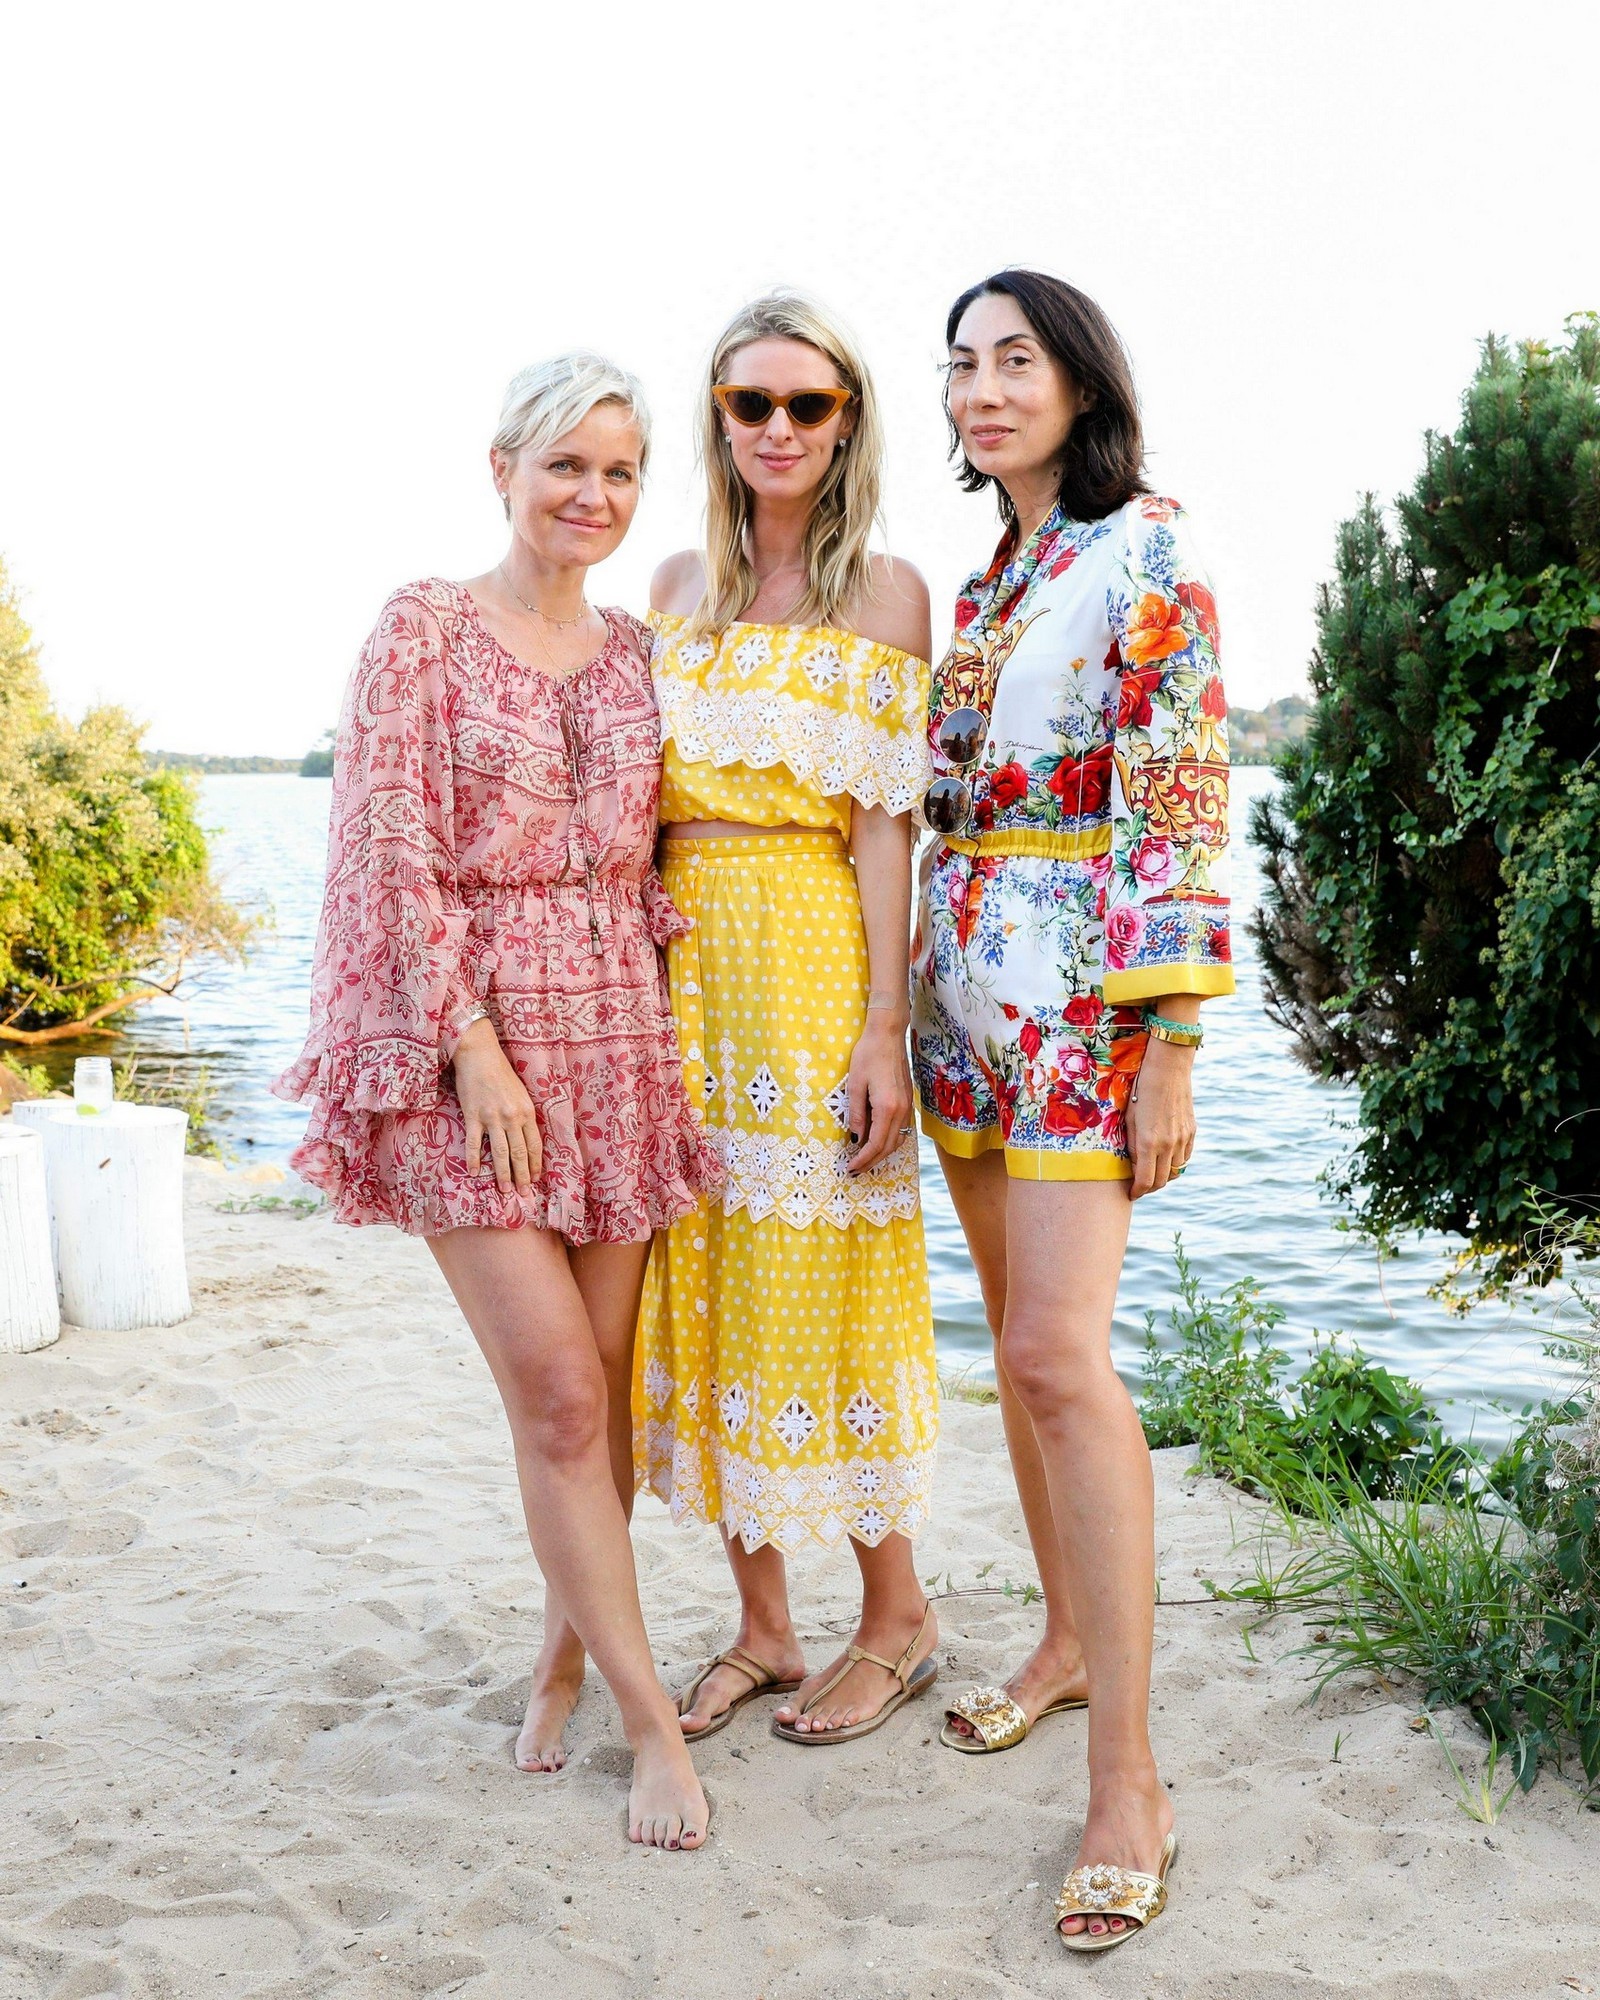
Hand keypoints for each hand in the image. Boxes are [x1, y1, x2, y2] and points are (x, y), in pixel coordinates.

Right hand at [451, 1016, 541, 1191]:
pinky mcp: (473, 1116)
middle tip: (523, 1194)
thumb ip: (525, 1114)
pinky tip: (474, 1173)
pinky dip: (473, 1159)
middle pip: (519, 1153)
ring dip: (503, 1174)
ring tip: (505, 1190)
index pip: (535, 1145)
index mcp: (527, 1111)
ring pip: (499, 1153)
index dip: (536, 1164)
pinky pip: (474, 1143)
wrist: (480, 1055)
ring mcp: (492, 1118)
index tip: (536, 1179)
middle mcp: (512, 1117)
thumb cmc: (502, 1072)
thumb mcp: (522, 1093)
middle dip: (522, 1176)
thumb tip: (527, 1136)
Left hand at [844, 1012, 912, 1174]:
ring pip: (898, 1140)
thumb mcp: (855, 1085)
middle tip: (855, 1170)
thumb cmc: (868, 1055)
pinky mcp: (908, 1101)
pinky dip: (889, 1141)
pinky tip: (878, 1141)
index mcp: (887, 1108)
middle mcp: (901, 1110)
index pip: (876, 1144)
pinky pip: (901, 1129)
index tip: (851, 1168)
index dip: (863, 1159)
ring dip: (881, 1153)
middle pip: (888, 1147)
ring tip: (865, 1160)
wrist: (888, 1035)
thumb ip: (857, 1114)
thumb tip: (856, 1138)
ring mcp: (908, 1106)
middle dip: (871, 1162)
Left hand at [1126, 1036, 1195, 1198]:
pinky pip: (1185, 1157)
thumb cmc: (1140, 1090)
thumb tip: (1132, 1165)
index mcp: (1148, 1143)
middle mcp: (1167, 1145)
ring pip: (1175, 1171)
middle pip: (1161, 1181)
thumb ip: (1131, 1145)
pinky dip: (1176, 1163)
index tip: (1131, 1194)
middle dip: (1149, 1188)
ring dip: (1163, 1177)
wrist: (1168, 1069)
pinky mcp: (1191, 1131)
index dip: (1137, 1191)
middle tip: (1140, 1187)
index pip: (1145, 1181)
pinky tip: (1166, 1159)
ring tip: (1152, 1174)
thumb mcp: (1129, 1119)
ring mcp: (1182, 1139)